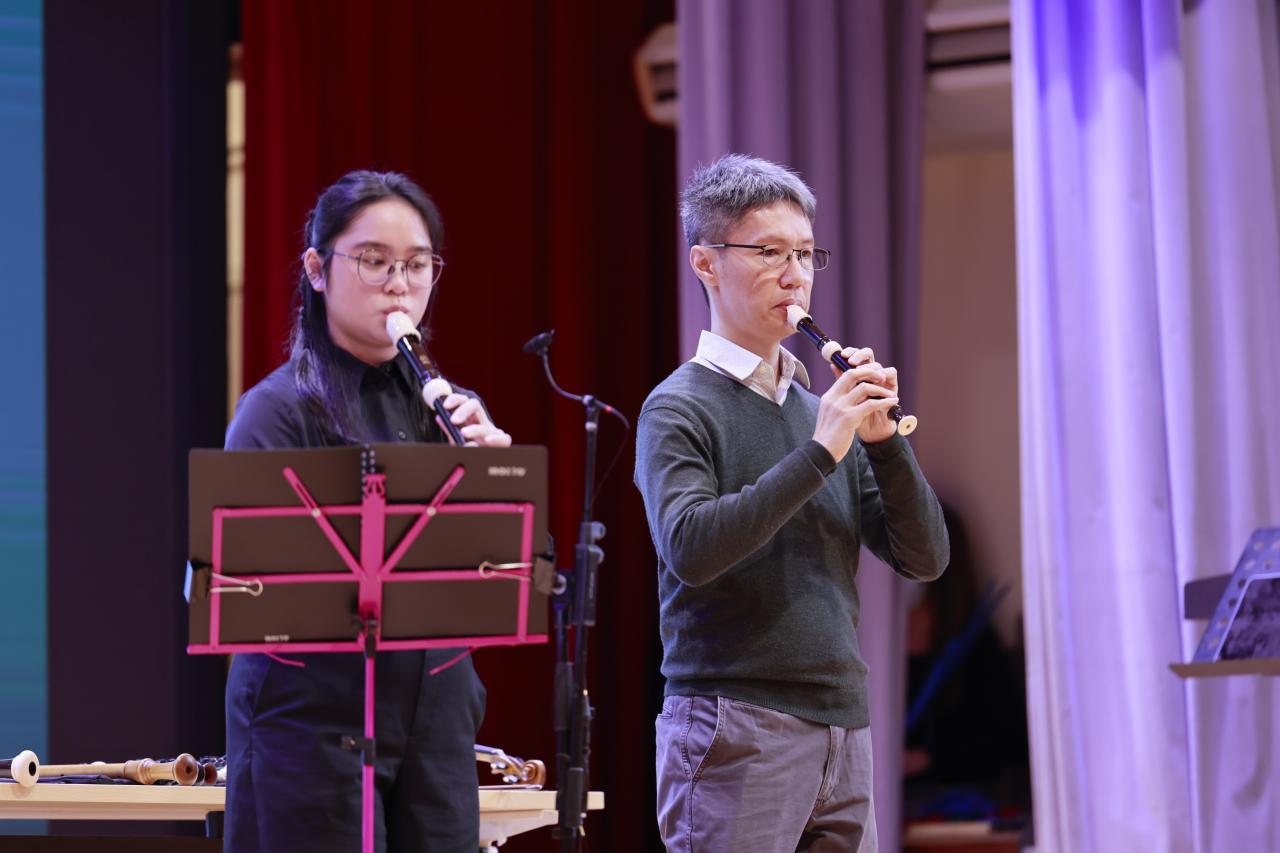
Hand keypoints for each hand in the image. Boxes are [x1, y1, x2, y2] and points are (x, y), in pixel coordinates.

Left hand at [439, 393, 511, 446]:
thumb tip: (440, 418)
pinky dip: (496, 439)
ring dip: (475, 429)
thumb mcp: (455, 439)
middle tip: (453, 421)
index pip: (464, 401)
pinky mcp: (502, 443)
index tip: (445, 406)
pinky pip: (504, 439)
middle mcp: (481, 421)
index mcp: (470, 417)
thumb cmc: (468, 450)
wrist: (482, 464)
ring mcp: (492, 432)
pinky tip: (487, 441)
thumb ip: (449, 430)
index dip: (455, 400)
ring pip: (485, 425)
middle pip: (475, 405)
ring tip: (465, 434)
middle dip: (463, 410)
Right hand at [812, 347, 899, 461]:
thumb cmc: (828, 436)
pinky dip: (884, 401)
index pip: (845, 374)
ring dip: (881, 389)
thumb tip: (851, 395)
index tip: (873, 376)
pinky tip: (892, 402)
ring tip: (891, 395)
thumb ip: (839, 403)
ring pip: (864, 388)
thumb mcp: (830, 414)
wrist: (821, 452)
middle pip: (852, 374)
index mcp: (829, 396)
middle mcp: (833, 399)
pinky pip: (870, 404)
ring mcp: (840, 407)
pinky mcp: (848, 418)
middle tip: (882, 377)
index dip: (861, 371)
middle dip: (870, 372)